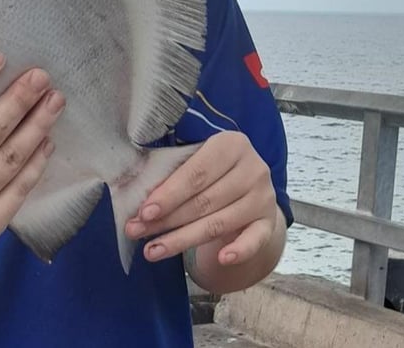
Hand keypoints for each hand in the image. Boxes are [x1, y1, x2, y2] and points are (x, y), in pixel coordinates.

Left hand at [125, 131, 277, 267]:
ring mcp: (263, 197)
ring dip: (182, 240)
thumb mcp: (195, 156)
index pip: (196, 173)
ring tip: (152, 250)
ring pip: (218, 224)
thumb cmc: (210, 167)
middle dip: (166, 220)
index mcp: (231, 144)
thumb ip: (172, 168)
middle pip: (204, 201)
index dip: (169, 194)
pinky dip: (239, 251)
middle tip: (136, 232)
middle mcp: (253, 169)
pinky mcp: (268, 222)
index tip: (144, 212)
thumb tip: (135, 192)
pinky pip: (255, 240)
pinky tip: (220, 258)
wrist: (247, 179)